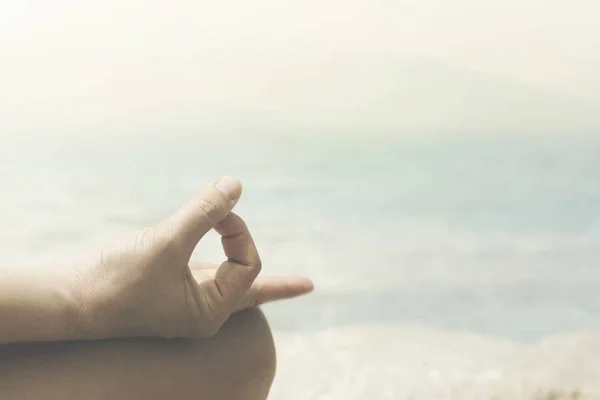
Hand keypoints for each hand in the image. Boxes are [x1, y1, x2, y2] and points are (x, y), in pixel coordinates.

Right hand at [70, 176, 312, 338]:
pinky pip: (205, 270)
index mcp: (209, 312)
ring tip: (284, 284)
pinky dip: (219, 255)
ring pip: (229, 280)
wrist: (68, 299)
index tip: (218, 209)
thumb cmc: (116, 281)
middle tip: (308, 286)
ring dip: (247, 265)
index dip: (239, 231)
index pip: (248, 264)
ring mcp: (185, 300)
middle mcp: (202, 310)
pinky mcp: (168, 285)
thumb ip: (204, 213)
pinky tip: (227, 254)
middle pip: (252, 289)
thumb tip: (235, 183)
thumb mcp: (166, 243)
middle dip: (280, 287)